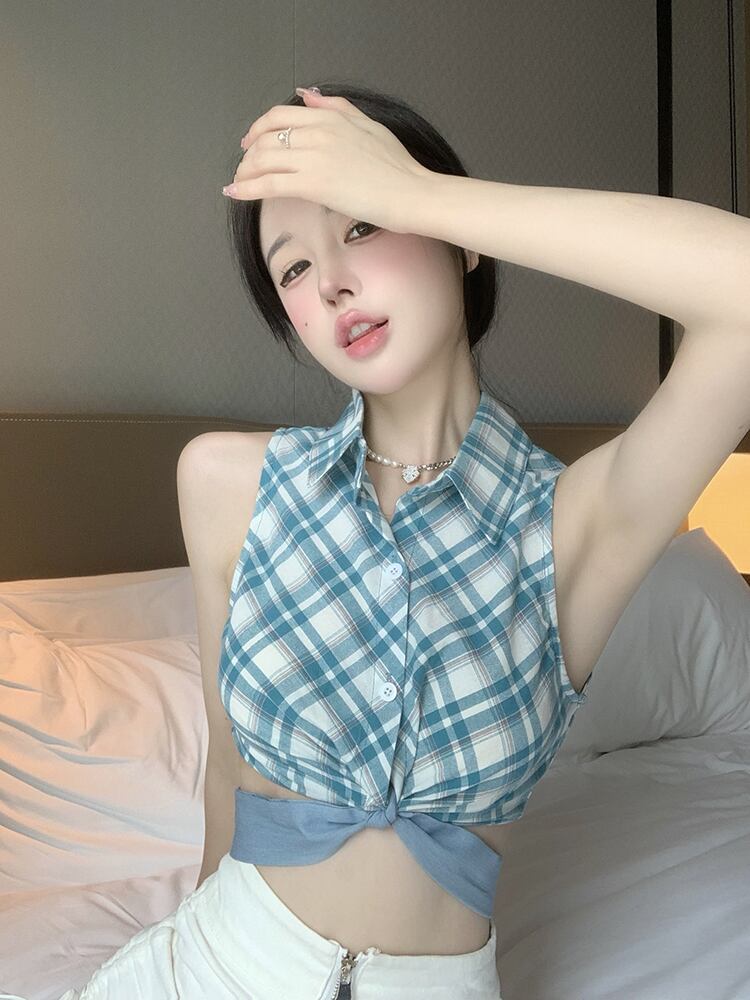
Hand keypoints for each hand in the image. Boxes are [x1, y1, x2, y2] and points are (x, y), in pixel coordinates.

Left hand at [225, 90, 431, 233]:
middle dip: (248, 154)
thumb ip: (337, 107)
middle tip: (243, 167)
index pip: (280, 116)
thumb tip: (308, 95)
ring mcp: (314, 157)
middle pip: (266, 137)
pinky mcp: (313, 184)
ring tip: (238, 183)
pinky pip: (269, 184)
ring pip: (264, 159)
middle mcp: (318, 132)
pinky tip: (235, 194)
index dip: (259, 129)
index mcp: (330, 116)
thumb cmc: (398, 167)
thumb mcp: (368, 125)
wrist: (411, 193)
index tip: (252, 141)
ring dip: (244, 172)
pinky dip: (246, 188)